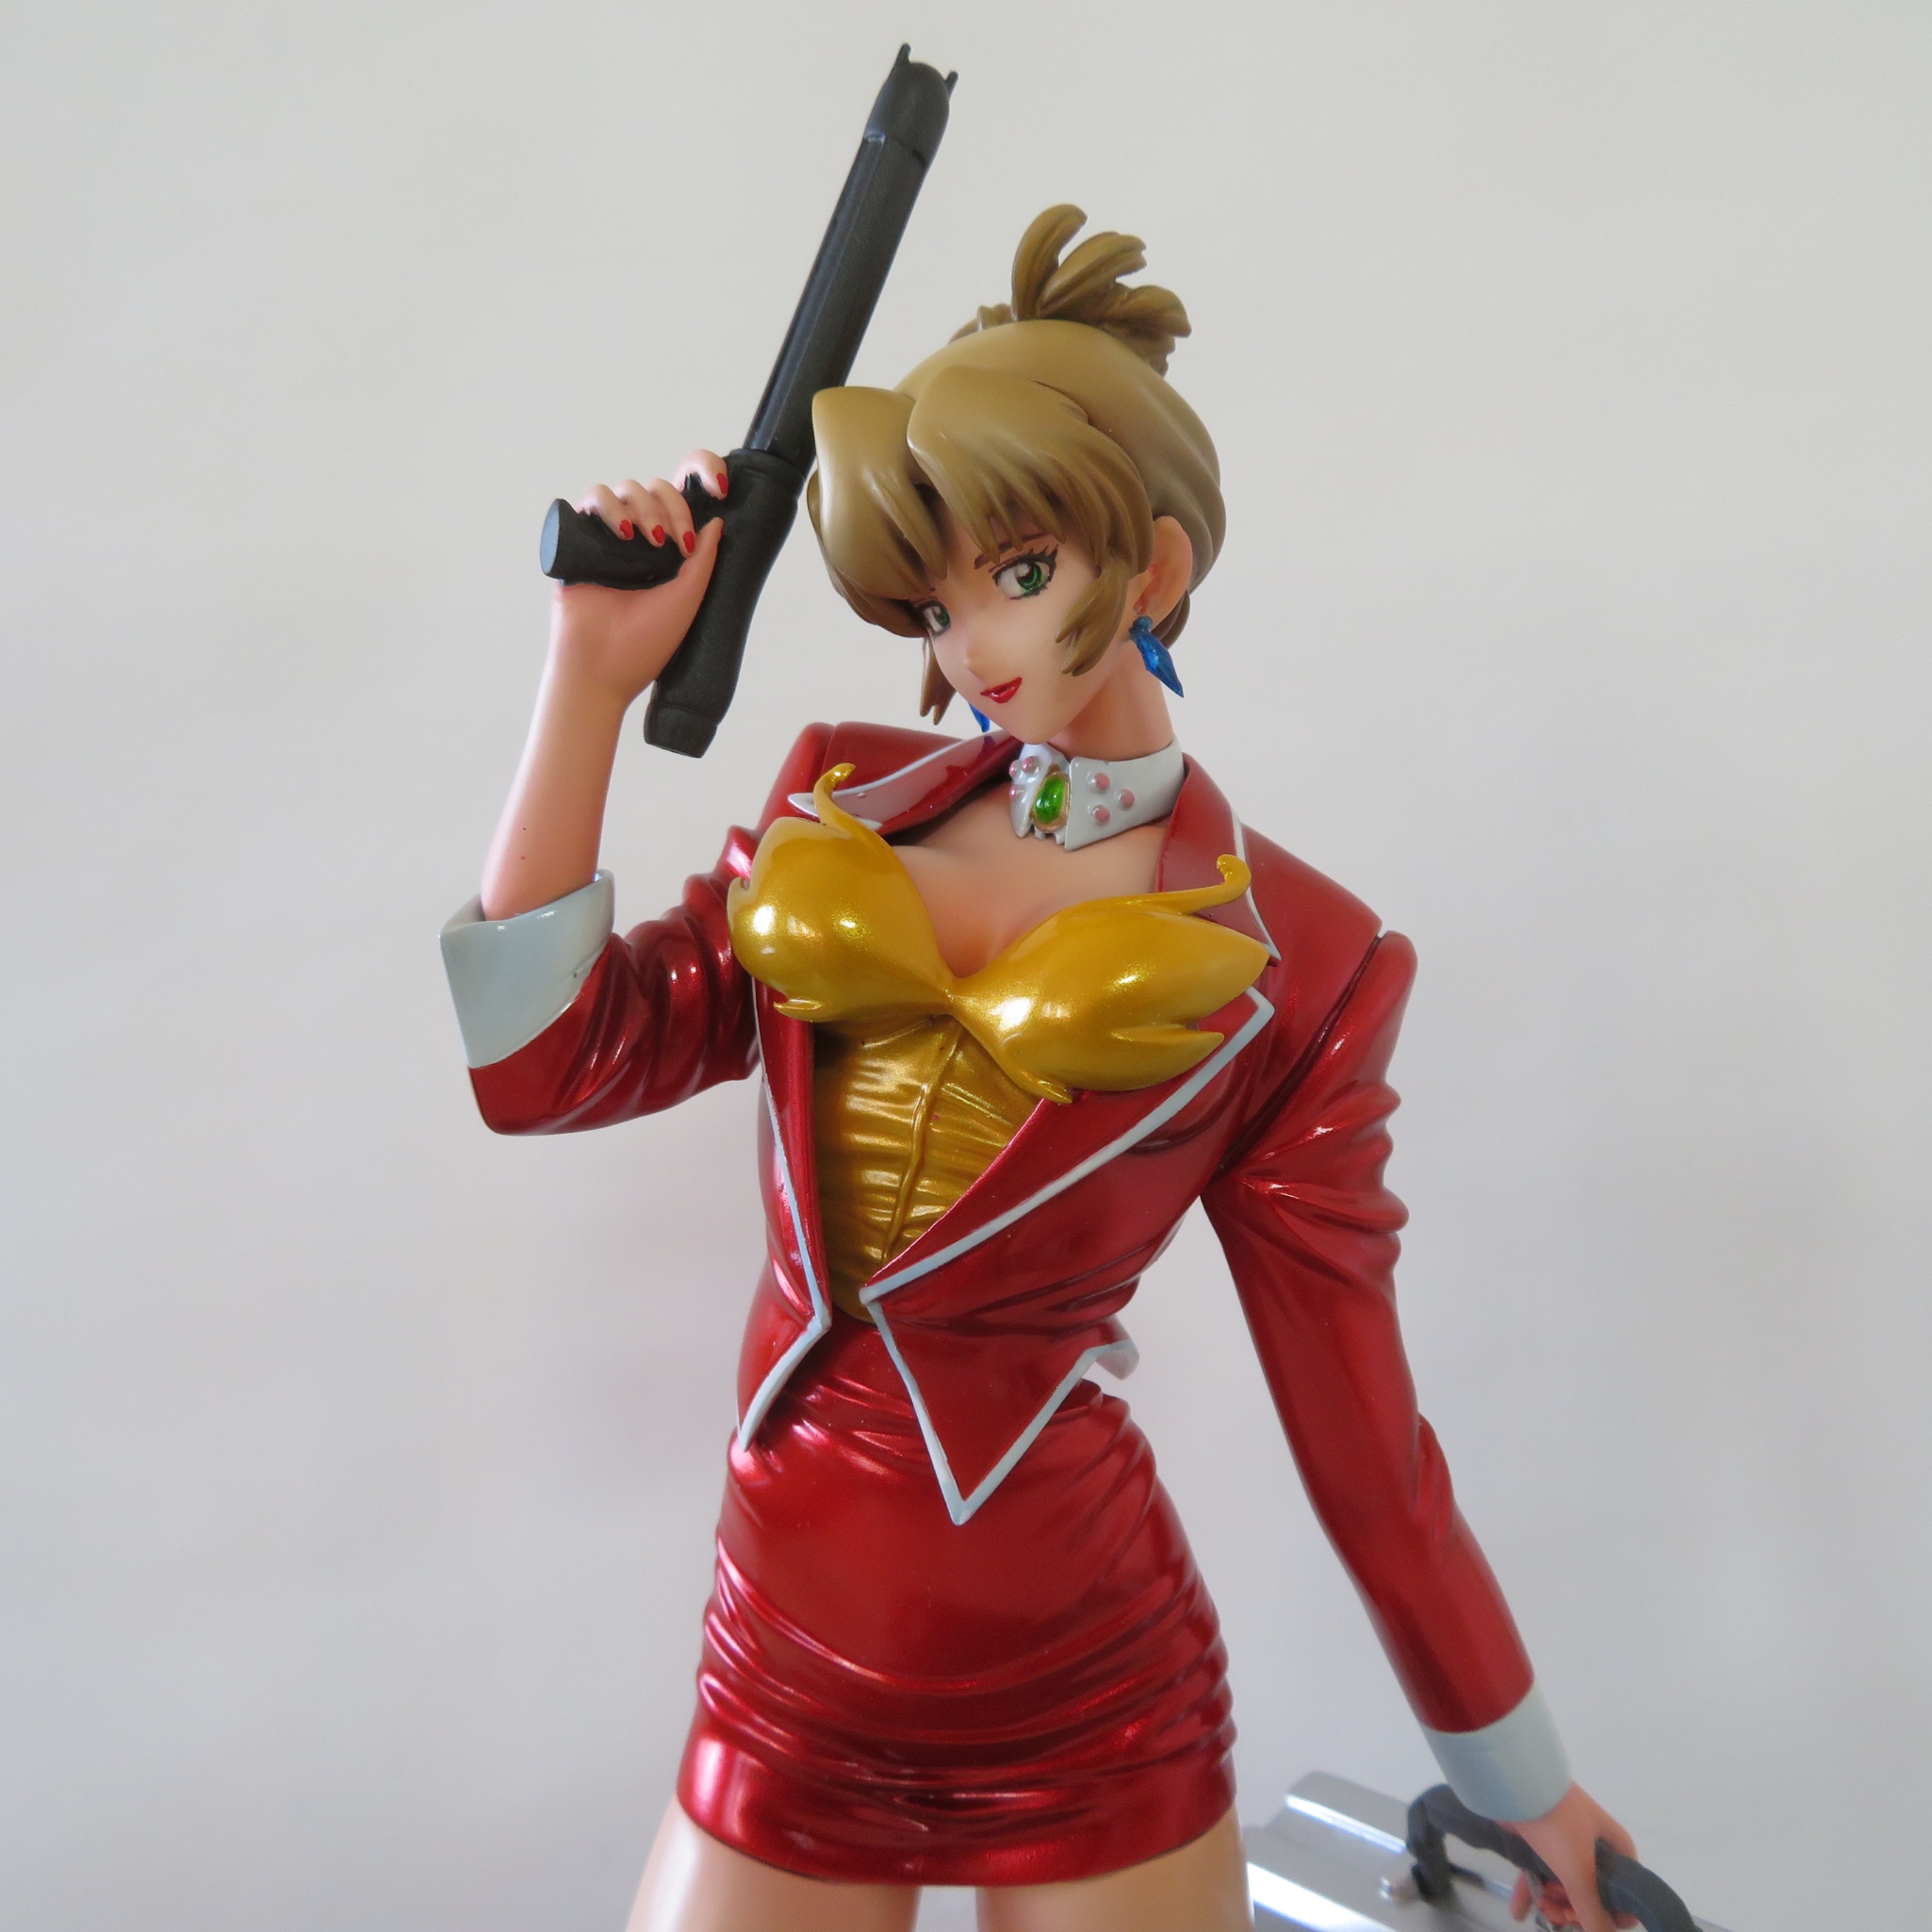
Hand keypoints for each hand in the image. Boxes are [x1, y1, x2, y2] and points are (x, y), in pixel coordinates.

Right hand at [548, 449, 728, 705]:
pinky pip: (591, 498)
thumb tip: (718, 520)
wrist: (602, 669)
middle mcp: (641, 540)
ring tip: (648, 540)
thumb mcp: (688, 600)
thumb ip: (704, 560)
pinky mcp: (579, 539)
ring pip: (627, 487)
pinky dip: (608, 504)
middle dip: (673, 506)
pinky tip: (621, 532)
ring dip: (643, 505)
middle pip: (658, 489)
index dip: (703, 476)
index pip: (685, 501)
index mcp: (670, 553)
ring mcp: (610, 538)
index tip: (722, 488)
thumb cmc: (646, 644)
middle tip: (676, 542)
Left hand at [1506, 1784, 1637, 1931]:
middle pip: (1592, 1886)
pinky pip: (1538, 1869)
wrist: (1514, 1779)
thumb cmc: (1557, 1823)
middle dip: (1578, 1908)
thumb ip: (1592, 1909)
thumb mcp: (1578, 1870)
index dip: (1618, 1908)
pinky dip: (1530, 1890)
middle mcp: (1591, 1840)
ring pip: (1564, 1879)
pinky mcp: (1537, 1836)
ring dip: (1553, 1902)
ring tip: (1542, 1912)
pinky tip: (1518, 1912)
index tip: (1602, 1924)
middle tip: (1563, 1919)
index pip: (1627, 1884)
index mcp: (1612, 1842)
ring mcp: (1562, 1837)